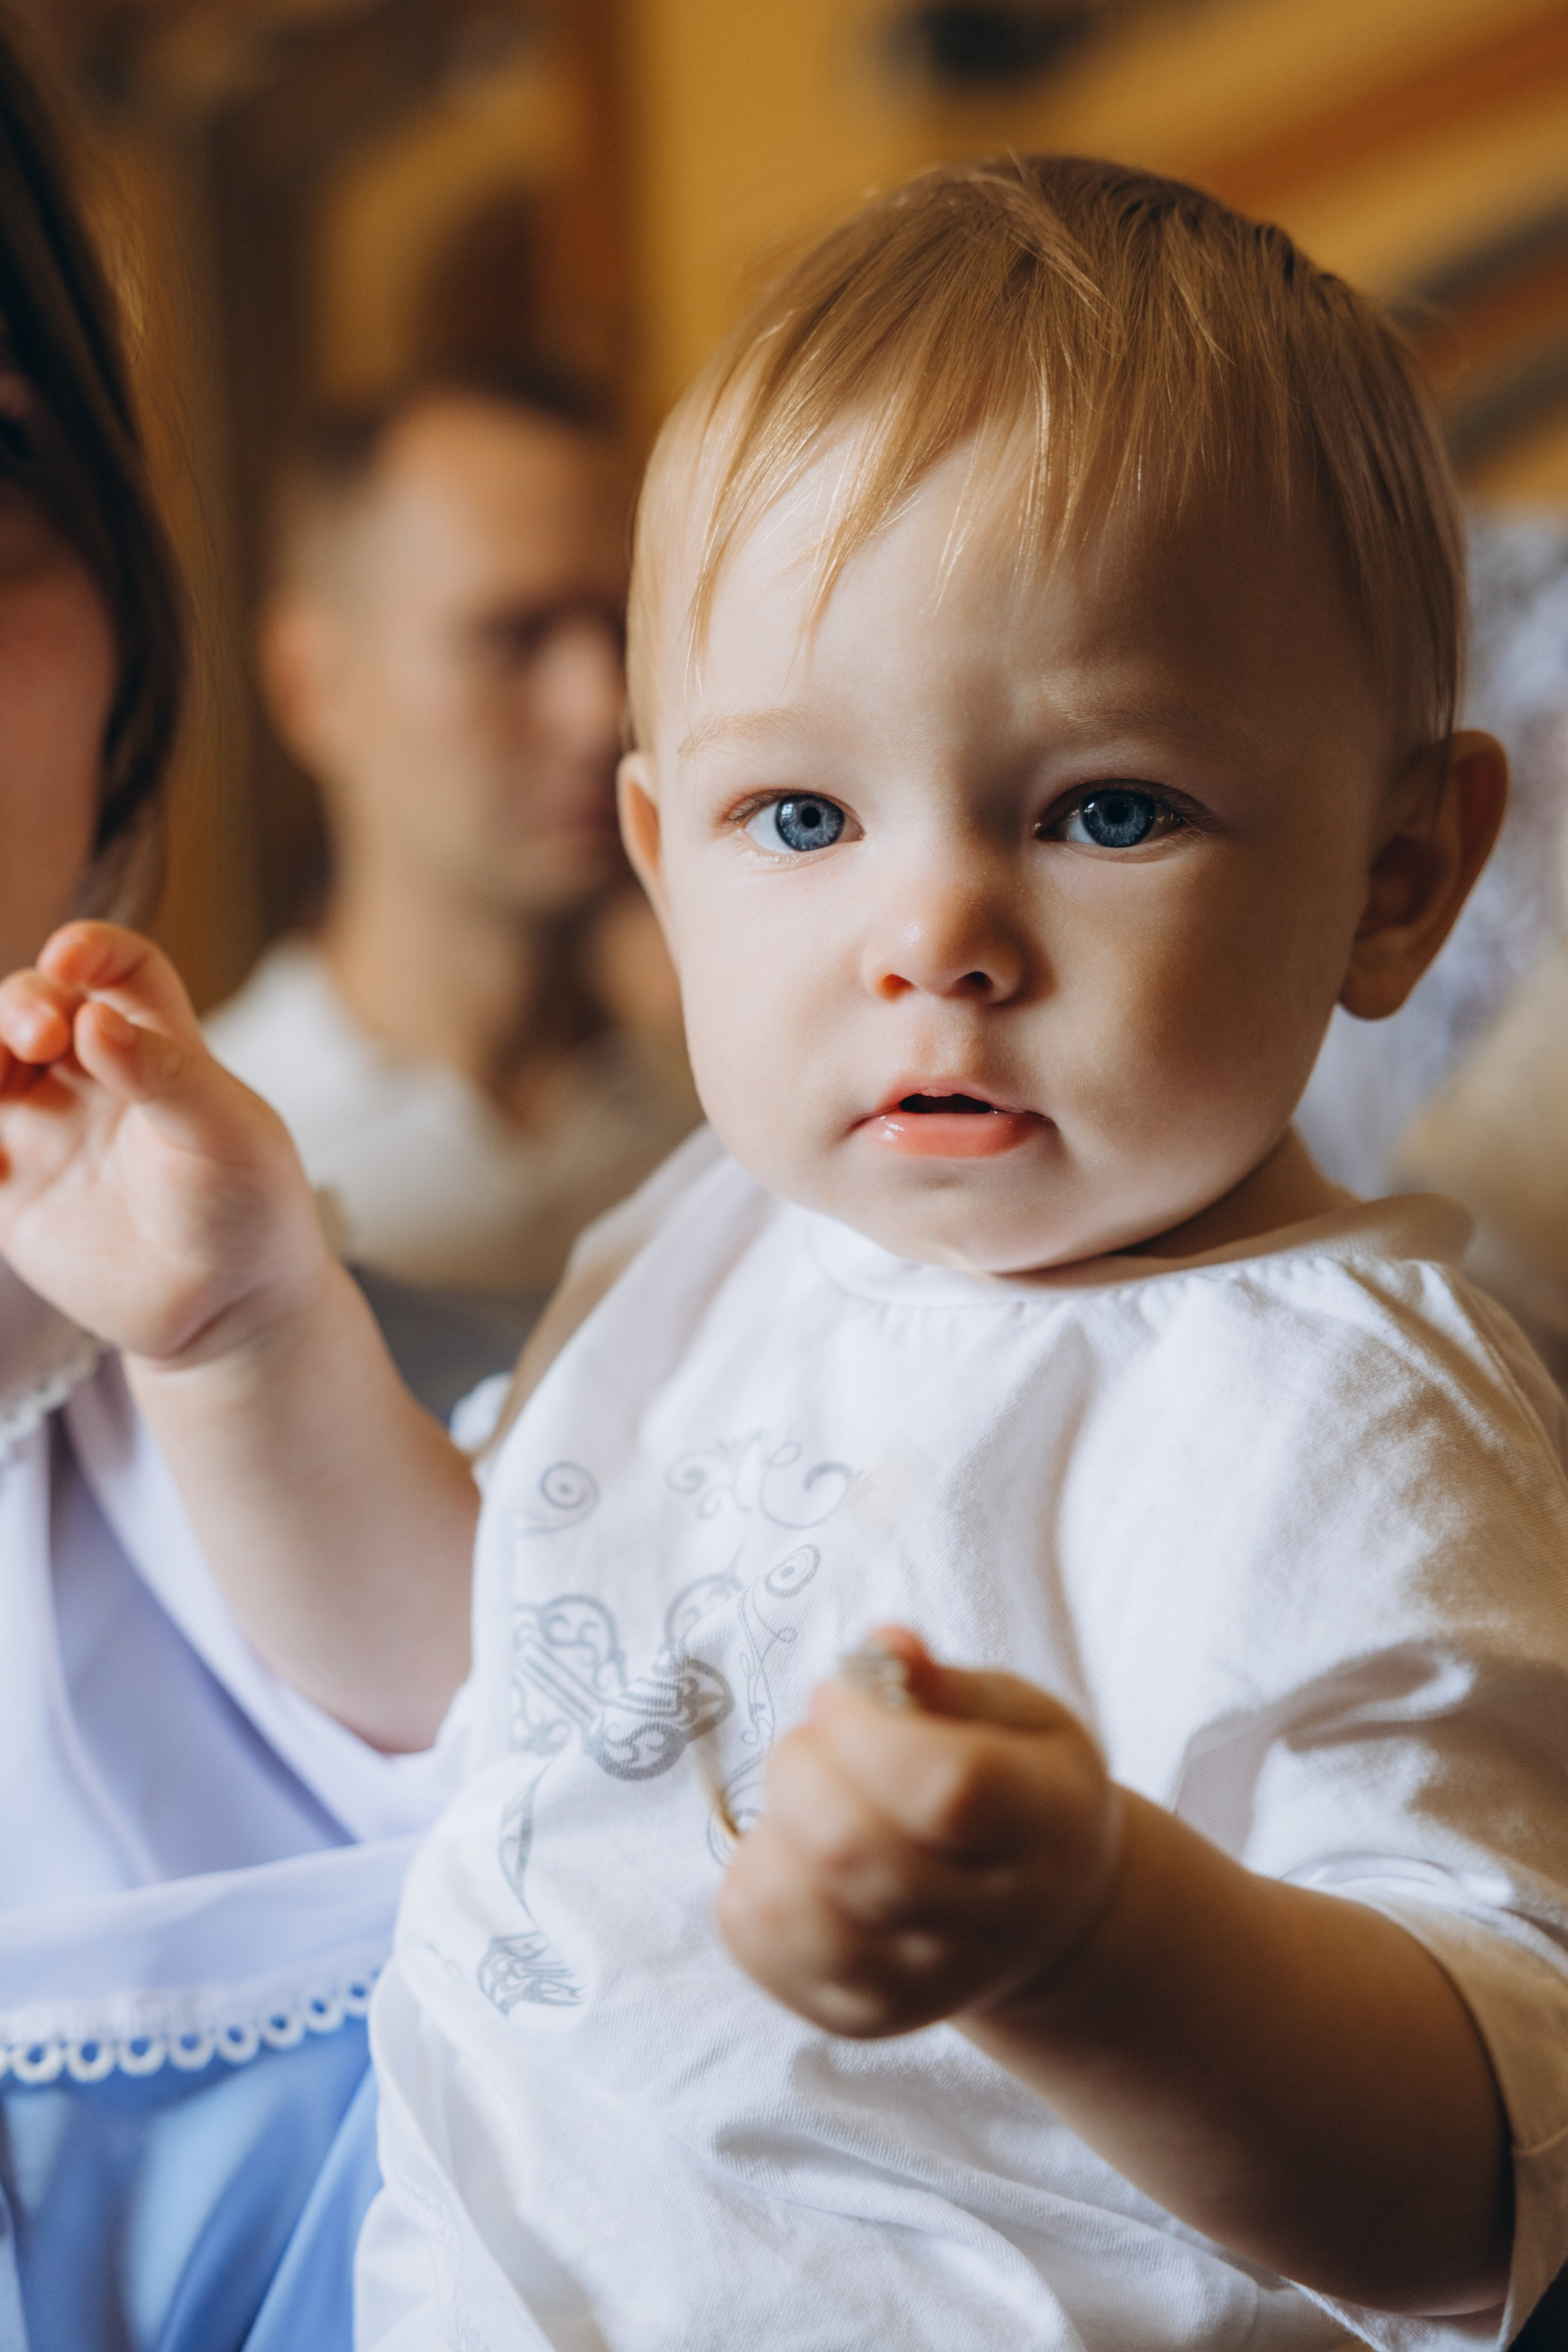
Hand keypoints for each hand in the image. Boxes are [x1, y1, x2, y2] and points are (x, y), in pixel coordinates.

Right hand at [0, 922, 325, 1363]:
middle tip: (39, 1038)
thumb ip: (166, 1073)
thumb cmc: (248, 1206)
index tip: (68, 958)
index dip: (92, 947)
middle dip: (20, 1004)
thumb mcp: (226, 1134)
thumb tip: (92, 1018)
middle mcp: (94, 1075)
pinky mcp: (13, 1184)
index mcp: (159, 1045)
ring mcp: (47, 1126)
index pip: (120, 969)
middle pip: (33, 1005)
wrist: (228, 1307)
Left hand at [716, 1628, 1120, 2038]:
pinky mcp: (858, 2015)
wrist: (1046, 1923)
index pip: (942, 1787)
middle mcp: (990, 1924)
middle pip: (848, 1847)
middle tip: (819, 1738)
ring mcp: (920, 1984)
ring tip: (809, 1800)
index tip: (842, 1694)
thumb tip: (884, 1645)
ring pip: (791, 1901)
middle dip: (802, 1762)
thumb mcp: (1018, 1718)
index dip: (864, 1726)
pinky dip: (749, 1876)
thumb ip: (945, 1683)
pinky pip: (754, 1939)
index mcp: (1043, 1828)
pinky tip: (793, 1853)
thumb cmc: (1023, 1792)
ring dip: (772, 1823)